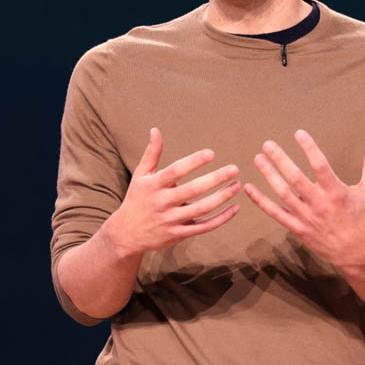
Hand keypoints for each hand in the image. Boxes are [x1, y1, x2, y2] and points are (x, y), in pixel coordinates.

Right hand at [107, 128, 241, 256]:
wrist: (126, 234)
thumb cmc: (137, 198)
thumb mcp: (140, 175)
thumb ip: (152, 153)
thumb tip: (155, 130)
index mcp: (154, 185)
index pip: (176, 171)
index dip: (194, 161)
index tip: (211, 153)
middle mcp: (162, 202)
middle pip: (193, 190)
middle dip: (215, 179)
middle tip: (234, 169)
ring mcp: (171, 220)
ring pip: (201, 209)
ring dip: (222, 197)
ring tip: (237, 185)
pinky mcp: (179, 235)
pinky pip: (204, 227)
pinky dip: (221, 219)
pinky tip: (235, 208)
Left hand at [243, 129, 364, 267]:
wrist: (355, 253)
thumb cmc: (362, 218)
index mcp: (336, 192)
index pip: (320, 165)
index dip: (309, 148)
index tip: (298, 133)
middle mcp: (319, 204)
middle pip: (295, 178)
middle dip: (280, 159)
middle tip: (267, 144)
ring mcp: (306, 217)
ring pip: (283, 194)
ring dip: (269, 175)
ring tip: (258, 158)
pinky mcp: (297, 228)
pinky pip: (275, 213)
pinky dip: (261, 201)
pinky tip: (248, 187)